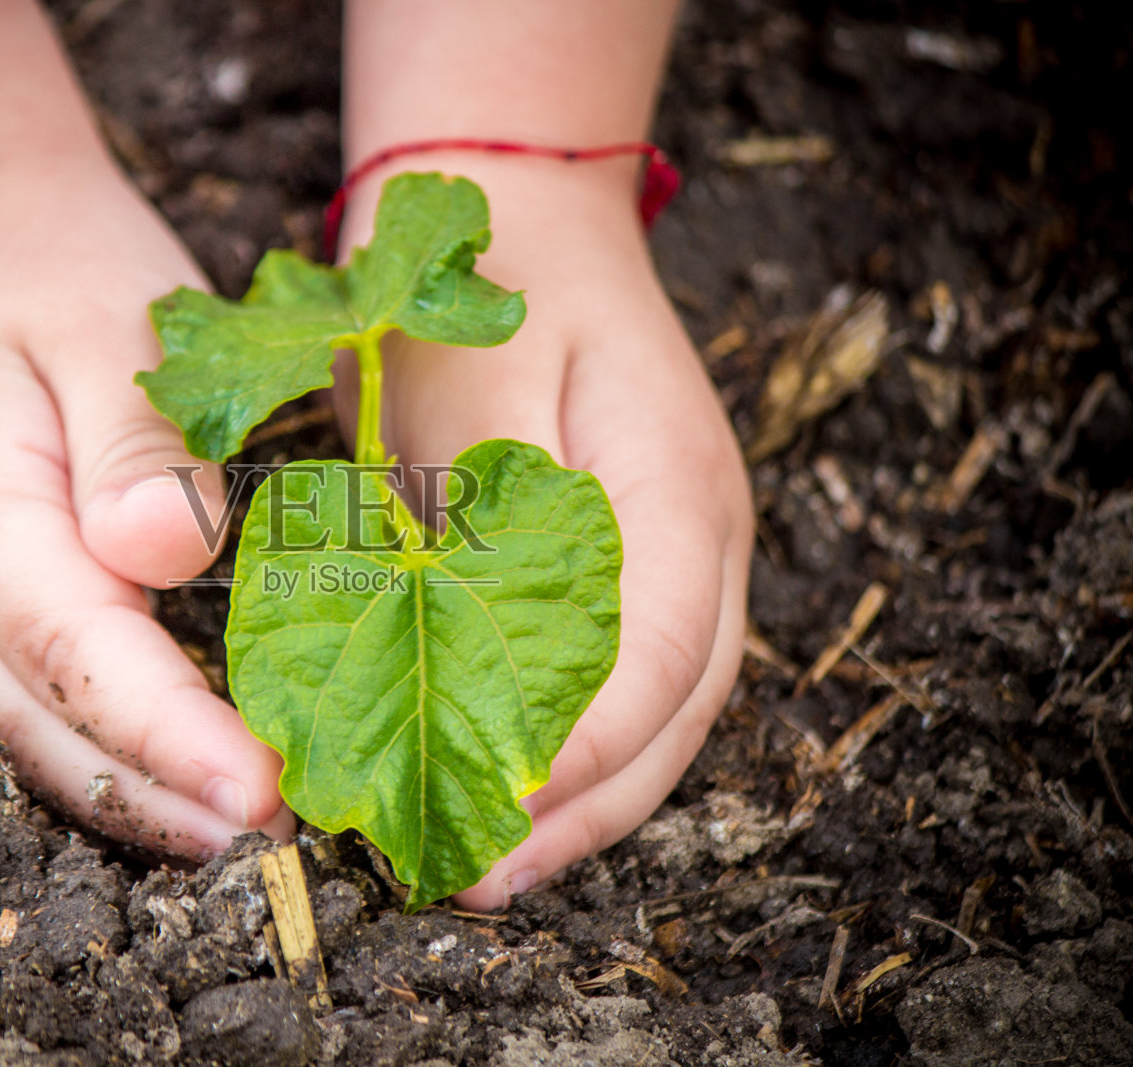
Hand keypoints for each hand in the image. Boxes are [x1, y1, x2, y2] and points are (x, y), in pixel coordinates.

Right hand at [0, 145, 295, 855]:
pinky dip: (112, 756)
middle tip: (287, 850)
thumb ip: (139, 443)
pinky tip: (188, 783)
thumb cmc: (51, 269)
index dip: (168, 736)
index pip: (71, 652)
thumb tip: (159, 556)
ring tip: (252, 841)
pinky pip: (36, 711)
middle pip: (45, 730)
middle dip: (163, 802)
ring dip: (139, 799)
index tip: (264, 798)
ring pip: (34, 741)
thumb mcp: (113, 320)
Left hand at [339, 160, 753, 908]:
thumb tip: (455, 646)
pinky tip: (515, 790)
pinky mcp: (634, 564)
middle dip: (585, 806)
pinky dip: (576, 746)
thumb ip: (476, 507)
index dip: (583, 745)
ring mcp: (680, 554)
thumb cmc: (486, 290)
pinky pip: (625, 678)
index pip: (655, 654)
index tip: (499, 804)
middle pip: (675, 709)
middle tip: (482, 874)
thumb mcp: (469, 380)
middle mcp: (701, 537)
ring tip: (493, 867)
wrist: (529, 215)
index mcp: (675, 490)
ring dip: (586, 799)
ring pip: (661, 711)